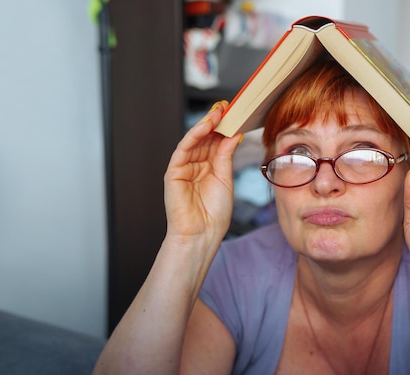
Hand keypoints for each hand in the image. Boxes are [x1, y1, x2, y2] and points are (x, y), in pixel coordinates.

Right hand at [164, 101, 242, 241]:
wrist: (201, 234)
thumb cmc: (214, 213)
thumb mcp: (225, 178)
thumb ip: (226, 155)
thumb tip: (234, 133)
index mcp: (210, 166)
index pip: (216, 141)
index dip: (225, 126)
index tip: (236, 112)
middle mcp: (196, 164)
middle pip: (206, 137)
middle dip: (217, 121)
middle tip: (228, 106)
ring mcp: (184, 167)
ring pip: (195, 139)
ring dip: (206, 124)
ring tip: (220, 112)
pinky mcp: (173, 171)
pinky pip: (183, 148)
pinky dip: (194, 135)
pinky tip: (206, 125)